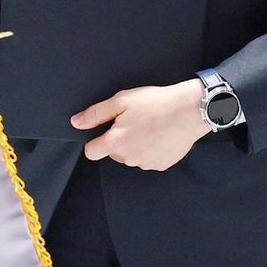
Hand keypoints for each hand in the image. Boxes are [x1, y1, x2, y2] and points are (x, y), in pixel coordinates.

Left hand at [74, 80, 209, 170]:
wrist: (190, 110)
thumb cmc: (156, 103)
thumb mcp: (121, 101)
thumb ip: (95, 114)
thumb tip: (76, 123)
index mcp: (116, 143)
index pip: (92, 151)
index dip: (95, 140)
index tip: (106, 129)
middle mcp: (129, 158)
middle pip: (114, 152)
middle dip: (119, 139)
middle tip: (134, 120)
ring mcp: (146, 164)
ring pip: (132, 156)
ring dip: (136, 144)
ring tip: (150, 126)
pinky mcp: (162, 164)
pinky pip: (149, 158)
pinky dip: (151, 149)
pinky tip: (160, 134)